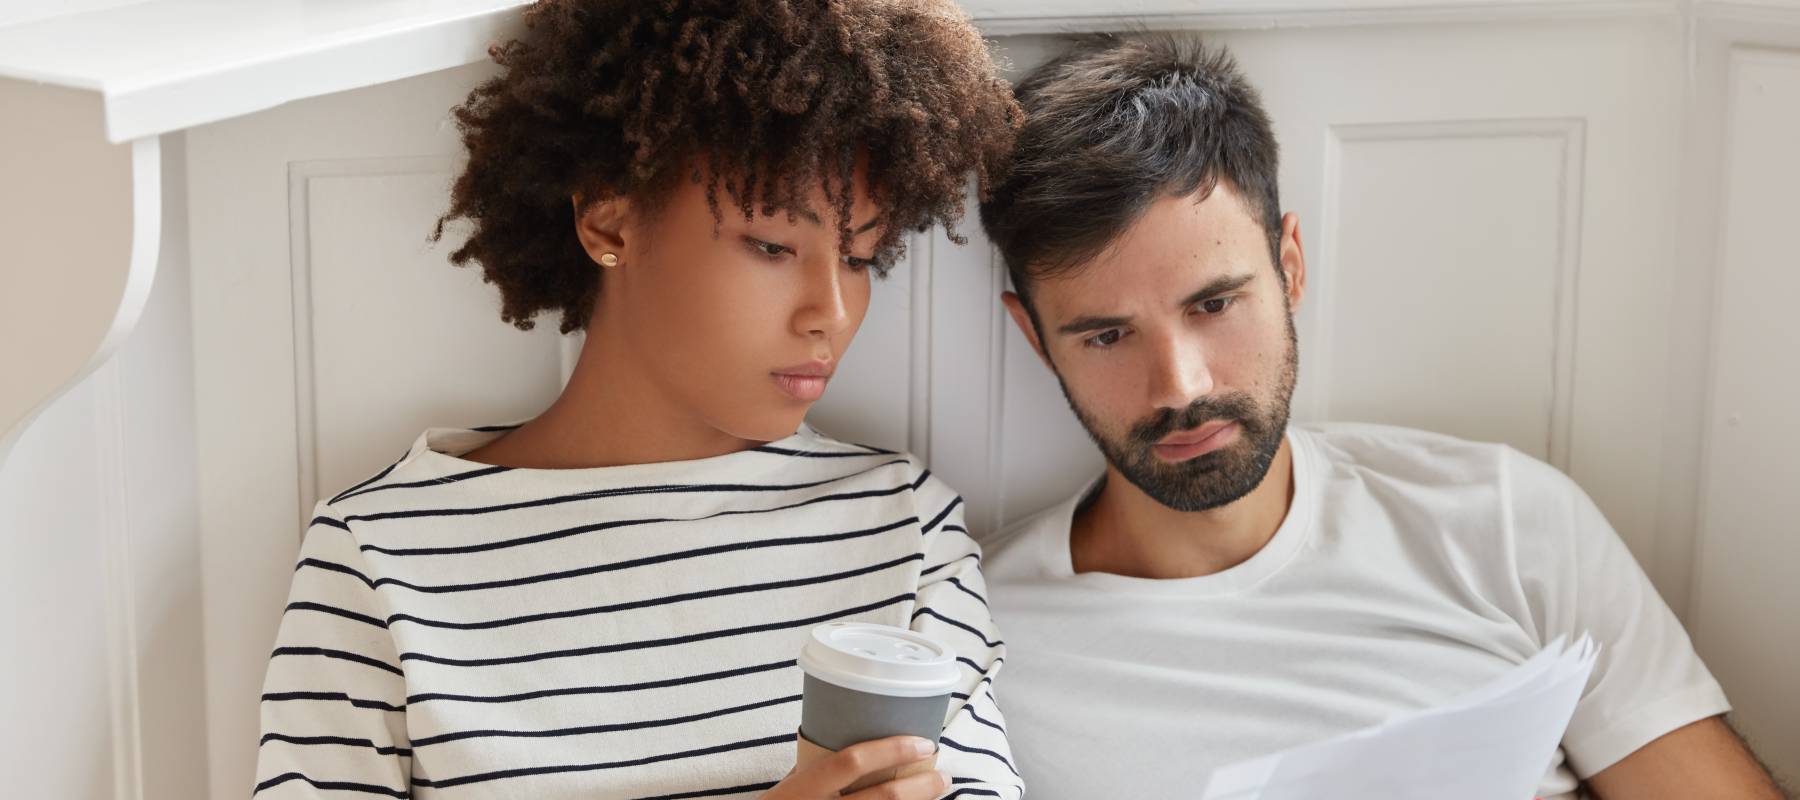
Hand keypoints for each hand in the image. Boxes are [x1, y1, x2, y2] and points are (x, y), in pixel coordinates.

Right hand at [761, 735, 948, 799]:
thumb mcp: (792, 783)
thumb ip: (820, 766)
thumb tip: (859, 739)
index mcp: (804, 788)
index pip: (852, 761)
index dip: (891, 749)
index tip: (923, 741)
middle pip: (883, 798)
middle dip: (921, 787)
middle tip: (943, 775)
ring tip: (936, 790)